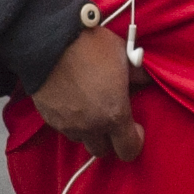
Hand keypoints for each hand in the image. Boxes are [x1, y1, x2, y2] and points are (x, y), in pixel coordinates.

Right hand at [35, 23, 141, 160]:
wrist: (49, 42)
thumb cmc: (91, 47)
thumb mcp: (124, 54)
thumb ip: (137, 74)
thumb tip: (144, 80)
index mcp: (114, 115)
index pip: (129, 150)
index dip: (135, 140)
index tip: (135, 126)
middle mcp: (91, 127)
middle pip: (103, 150)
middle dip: (109, 139)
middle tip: (111, 118)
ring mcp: (67, 125)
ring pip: (81, 139)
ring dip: (88, 130)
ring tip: (90, 108)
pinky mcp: (48, 118)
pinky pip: (64, 127)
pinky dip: (71, 120)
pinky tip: (72, 101)